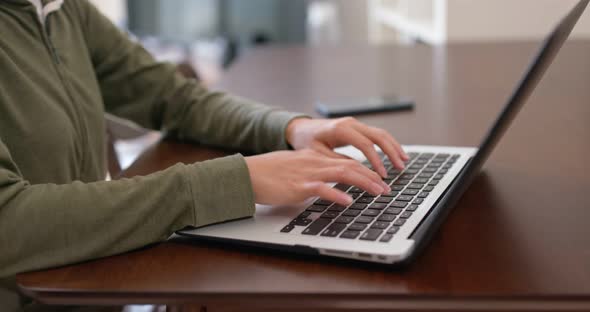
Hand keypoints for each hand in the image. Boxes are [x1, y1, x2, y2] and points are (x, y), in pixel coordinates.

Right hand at [245, 149, 390, 205]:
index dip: (365, 170)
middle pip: (350, 166)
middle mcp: (314, 162)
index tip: (379, 179)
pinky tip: (349, 202)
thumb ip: (313, 175)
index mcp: (314, 158)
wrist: (248, 173)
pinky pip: (322, 189)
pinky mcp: (299, 186)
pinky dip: (337, 195)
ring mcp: (307, 173)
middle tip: (387, 188)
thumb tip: (328, 186)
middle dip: (372, 176)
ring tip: (379, 192)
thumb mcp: (295, 170)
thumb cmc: (269, 174)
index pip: (346, 162)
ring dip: (364, 183)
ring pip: (343, 174)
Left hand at [285, 117, 408, 176]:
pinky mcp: (357, 128)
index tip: (382, 175)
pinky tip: (395, 154)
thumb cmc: (306, 141)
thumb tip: (355, 171)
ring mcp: (355, 124)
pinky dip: (388, 144)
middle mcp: (351, 123)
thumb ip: (336, 161)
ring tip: (403, 161)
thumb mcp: (318, 154)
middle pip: (378, 135)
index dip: (376, 160)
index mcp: (341, 129)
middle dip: (391, 152)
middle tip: (400, 168)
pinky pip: (377, 134)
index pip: (365, 144)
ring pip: (381, 133)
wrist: (301, 129)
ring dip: (394, 147)